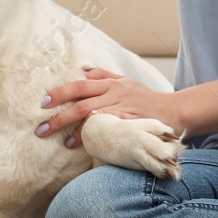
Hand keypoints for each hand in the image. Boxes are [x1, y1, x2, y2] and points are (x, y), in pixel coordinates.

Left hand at [37, 66, 182, 148]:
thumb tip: (83, 72)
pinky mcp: (131, 123)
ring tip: (63, 142)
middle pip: (81, 103)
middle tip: (42, 129)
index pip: (80, 85)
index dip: (60, 93)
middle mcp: (115, 93)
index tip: (43, 102)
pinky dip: (96, 135)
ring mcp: (123, 109)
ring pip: (93, 117)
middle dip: (59, 116)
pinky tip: (86, 145)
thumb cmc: (148, 98)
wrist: (175, 110)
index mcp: (111, 83)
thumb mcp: (127, 81)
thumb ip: (104, 76)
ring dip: (75, 130)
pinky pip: (110, 128)